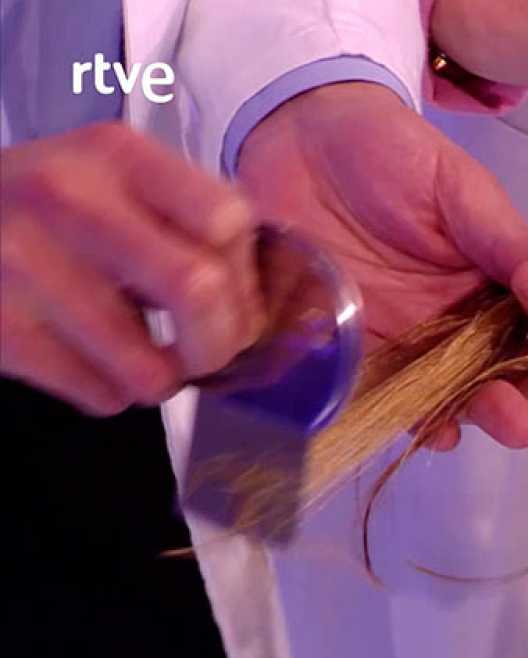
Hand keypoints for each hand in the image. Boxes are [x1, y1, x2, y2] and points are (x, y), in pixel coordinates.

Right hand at [1, 123, 262, 414]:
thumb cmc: (47, 211)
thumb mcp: (111, 180)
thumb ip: (185, 219)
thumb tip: (264, 303)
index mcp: (116, 155)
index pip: (227, 219)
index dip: (246, 277)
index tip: (236, 300)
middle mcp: (68, 197)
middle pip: (197, 291)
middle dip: (220, 343)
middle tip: (208, 353)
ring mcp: (23, 262)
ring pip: (150, 366)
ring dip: (163, 380)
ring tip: (148, 362)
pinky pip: (99, 393)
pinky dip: (111, 393)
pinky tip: (94, 363)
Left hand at [236, 82, 527, 449]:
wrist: (298, 145)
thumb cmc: (392, 157)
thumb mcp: (462, 190)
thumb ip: (515, 241)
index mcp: (510, 283)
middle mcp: (475, 328)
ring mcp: (422, 350)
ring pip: (473, 399)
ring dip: (500, 415)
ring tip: (521, 425)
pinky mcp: (365, 362)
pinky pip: (398, 405)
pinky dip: (420, 423)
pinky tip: (441, 431)